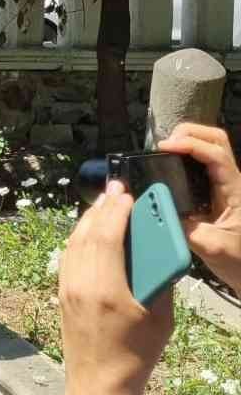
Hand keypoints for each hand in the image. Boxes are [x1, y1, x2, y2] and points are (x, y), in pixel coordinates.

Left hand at [58, 180, 173, 394]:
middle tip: (116, 190)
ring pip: (73, 242)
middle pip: (86, 233)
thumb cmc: (136, 356)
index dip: (115, 211)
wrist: (99, 387)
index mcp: (106, 290)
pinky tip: (91, 231)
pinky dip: (79, 238)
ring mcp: (66, 289)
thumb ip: (159, 281)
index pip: (106, 236)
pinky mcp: (61, 295)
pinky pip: (68, 256)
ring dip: (88, 220)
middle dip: (101, 208)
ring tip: (105, 204)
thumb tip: (157, 252)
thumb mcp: (160, 318)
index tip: (127, 194)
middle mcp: (80, 285)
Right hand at [158, 122, 240, 293]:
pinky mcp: (215, 192)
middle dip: (190, 133)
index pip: (215, 153)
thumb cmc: (239, 261)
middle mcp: (231, 181)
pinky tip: (169, 166)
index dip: (189, 144)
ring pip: (209, 147)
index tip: (164, 148)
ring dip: (187, 141)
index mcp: (235, 189)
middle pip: (215, 138)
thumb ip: (188, 230)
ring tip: (164, 152)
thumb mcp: (214, 248)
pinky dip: (184, 156)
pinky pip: (201, 164)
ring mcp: (224, 185)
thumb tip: (161, 212)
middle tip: (165, 145)